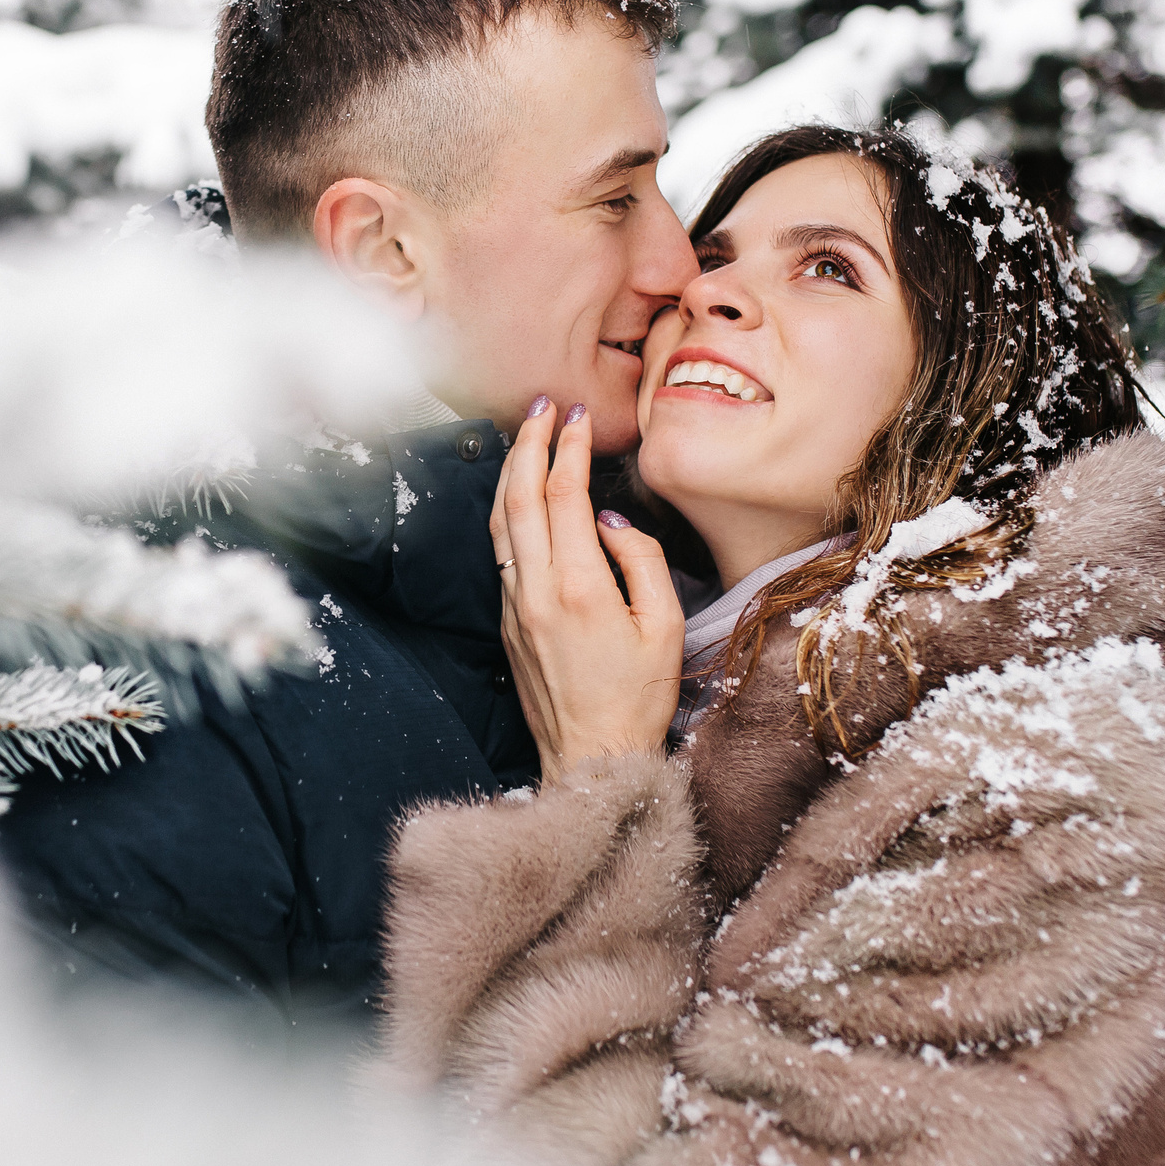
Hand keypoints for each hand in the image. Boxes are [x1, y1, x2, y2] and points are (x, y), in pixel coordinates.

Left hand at [488, 397, 684, 783]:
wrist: (591, 759)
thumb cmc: (637, 698)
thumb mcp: (664, 627)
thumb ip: (642, 562)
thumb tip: (608, 521)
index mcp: (579, 589)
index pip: (565, 497)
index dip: (569, 449)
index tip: (577, 417)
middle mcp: (535, 593)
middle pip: (520, 497)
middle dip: (529, 444)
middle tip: (542, 406)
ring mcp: (513, 608)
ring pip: (500, 522)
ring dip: (509, 472)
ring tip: (524, 435)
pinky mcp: (506, 623)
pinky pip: (500, 552)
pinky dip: (506, 511)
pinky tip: (518, 494)